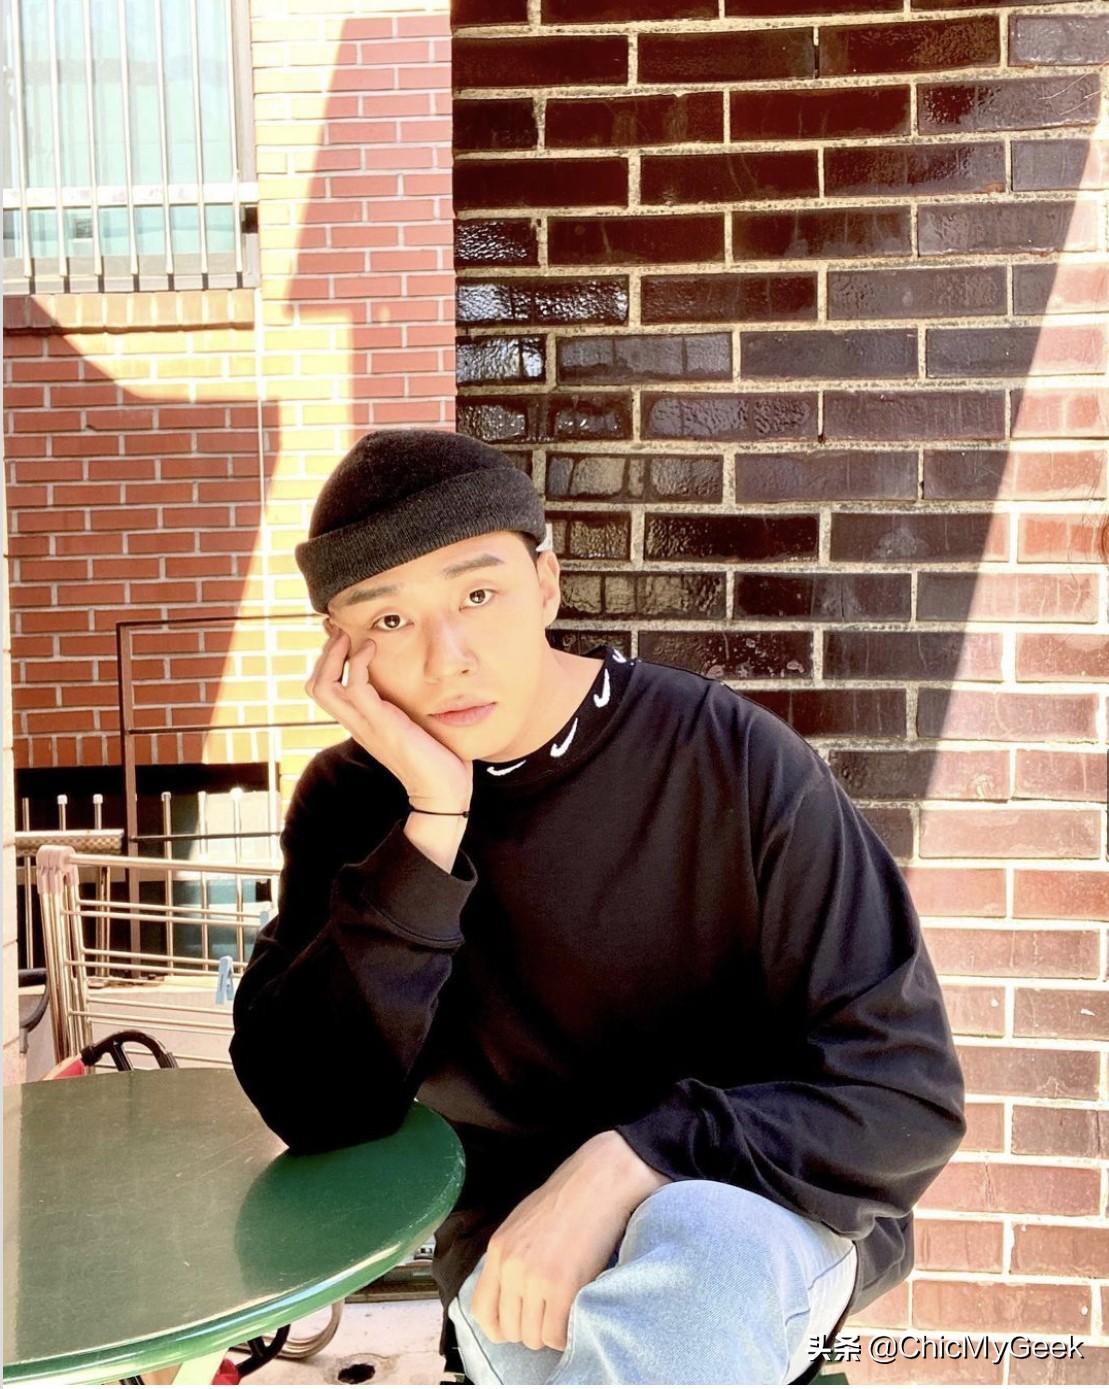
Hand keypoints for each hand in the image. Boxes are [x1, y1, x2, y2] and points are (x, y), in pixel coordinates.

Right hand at [304, 628, 473, 806]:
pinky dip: (358, 662)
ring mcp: (365, 725)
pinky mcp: (381, 724)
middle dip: (326, 654)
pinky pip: (354, 687)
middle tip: (343, 632)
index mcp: (361, 723)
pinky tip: (373, 648)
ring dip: (334, 655)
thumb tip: (421, 686)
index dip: (329, 662)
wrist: (443, 792)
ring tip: (351, 636)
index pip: (324, 690)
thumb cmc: (436, 759)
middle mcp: (356, 724)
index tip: (347, 639)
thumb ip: (406, 708)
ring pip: (323, 686)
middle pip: (315, 686)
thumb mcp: (414, 725)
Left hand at [470, 1131, 670, 1352]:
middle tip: (551, 1314)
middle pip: (510, 1329)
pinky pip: (557, 1335)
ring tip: (566, 1312)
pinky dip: (566, 1335)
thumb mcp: (523, 1224)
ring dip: (550, 1332)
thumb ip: (511, 1257)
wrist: (599, 1181)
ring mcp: (536, 1279)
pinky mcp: (563, 1288)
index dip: (499, 1327)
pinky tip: (576, 1315)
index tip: (517, 1326)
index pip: (482, 1310)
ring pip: (533, 1337)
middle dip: (531, 1329)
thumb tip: (511, 1296)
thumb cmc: (567, 1199)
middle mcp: (511, 1267)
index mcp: (498, 1250)